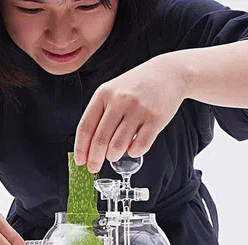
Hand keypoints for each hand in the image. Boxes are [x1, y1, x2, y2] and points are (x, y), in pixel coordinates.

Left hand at [74, 53, 188, 172]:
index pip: (85, 127)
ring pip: (117, 146)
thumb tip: (89, 147)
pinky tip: (132, 148)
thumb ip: (100, 115)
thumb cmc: (136, 86)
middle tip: (93, 167)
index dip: (80, 148)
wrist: (168, 74)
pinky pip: (139, 146)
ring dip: (113, 156)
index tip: (79, 161)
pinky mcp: (155, 119)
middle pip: (100, 140)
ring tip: (114, 155)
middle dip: (94, 159)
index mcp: (104, 94)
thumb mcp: (112, 92)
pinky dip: (133, 152)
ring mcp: (138, 110)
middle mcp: (120, 101)